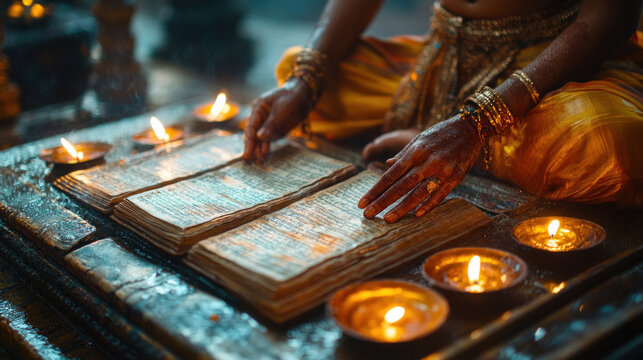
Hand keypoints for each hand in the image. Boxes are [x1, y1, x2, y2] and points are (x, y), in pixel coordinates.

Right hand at [243, 78, 313, 161]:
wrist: (304, 96)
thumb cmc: (291, 98)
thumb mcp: (281, 110)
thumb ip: (270, 124)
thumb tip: (259, 137)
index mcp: (258, 109)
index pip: (251, 127)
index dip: (249, 141)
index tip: (248, 153)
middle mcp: (261, 118)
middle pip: (253, 135)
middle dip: (251, 147)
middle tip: (248, 160)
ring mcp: (268, 124)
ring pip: (261, 140)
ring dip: (259, 150)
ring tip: (259, 160)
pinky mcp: (276, 130)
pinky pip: (269, 141)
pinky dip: (267, 148)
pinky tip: (265, 157)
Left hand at [358, 115, 481, 222]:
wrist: (471, 127)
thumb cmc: (441, 133)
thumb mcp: (419, 138)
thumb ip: (404, 154)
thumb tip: (387, 164)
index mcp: (415, 151)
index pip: (390, 175)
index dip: (375, 190)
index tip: (363, 202)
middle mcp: (427, 161)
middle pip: (400, 186)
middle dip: (382, 202)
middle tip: (368, 215)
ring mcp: (442, 170)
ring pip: (418, 193)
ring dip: (402, 208)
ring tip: (388, 219)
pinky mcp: (456, 177)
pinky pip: (440, 194)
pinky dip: (428, 205)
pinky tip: (416, 215)